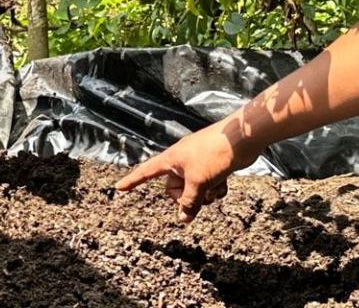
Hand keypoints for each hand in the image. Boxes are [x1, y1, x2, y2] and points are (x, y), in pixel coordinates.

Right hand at [115, 120, 258, 222]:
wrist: (240, 139)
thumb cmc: (214, 155)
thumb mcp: (199, 182)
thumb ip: (189, 202)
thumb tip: (183, 219)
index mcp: (170, 159)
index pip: (146, 172)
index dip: (132, 181)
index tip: (118, 187)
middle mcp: (180, 161)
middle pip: (173, 188)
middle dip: (186, 196)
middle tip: (200, 192)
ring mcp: (196, 163)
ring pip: (193, 189)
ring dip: (204, 194)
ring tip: (215, 188)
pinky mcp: (211, 165)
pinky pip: (207, 185)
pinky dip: (215, 188)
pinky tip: (224, 183)